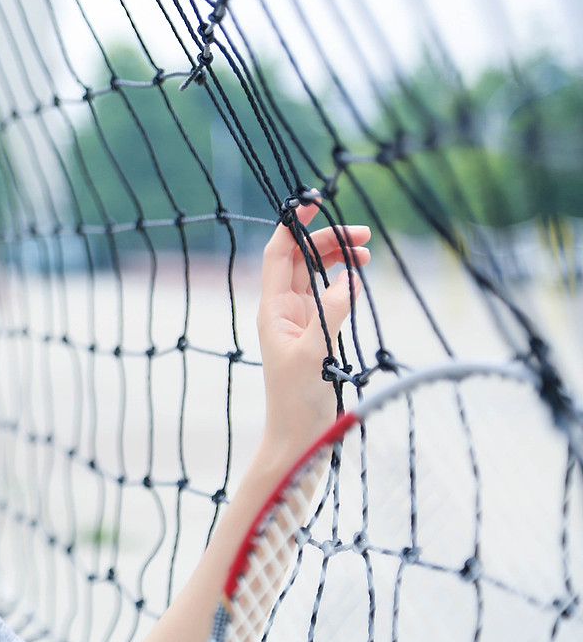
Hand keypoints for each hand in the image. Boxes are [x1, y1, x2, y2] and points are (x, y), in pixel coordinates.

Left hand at [257, 197, 370, 459]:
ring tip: (368, 251)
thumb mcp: (315, 354)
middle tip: (365, 234)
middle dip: (328, 240)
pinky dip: (343, 280)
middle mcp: (283, 311)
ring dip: (338, 258)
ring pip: (316, 275)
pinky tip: (359, 275)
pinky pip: (328, 295)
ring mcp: (300, 321)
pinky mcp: (317, 334)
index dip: (294, 227)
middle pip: (301, 259)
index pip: (278, 255)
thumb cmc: (298, 401)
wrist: (299, 438)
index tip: (316, 204)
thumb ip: (331, 314)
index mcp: (273, 310)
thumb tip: (349, 277)